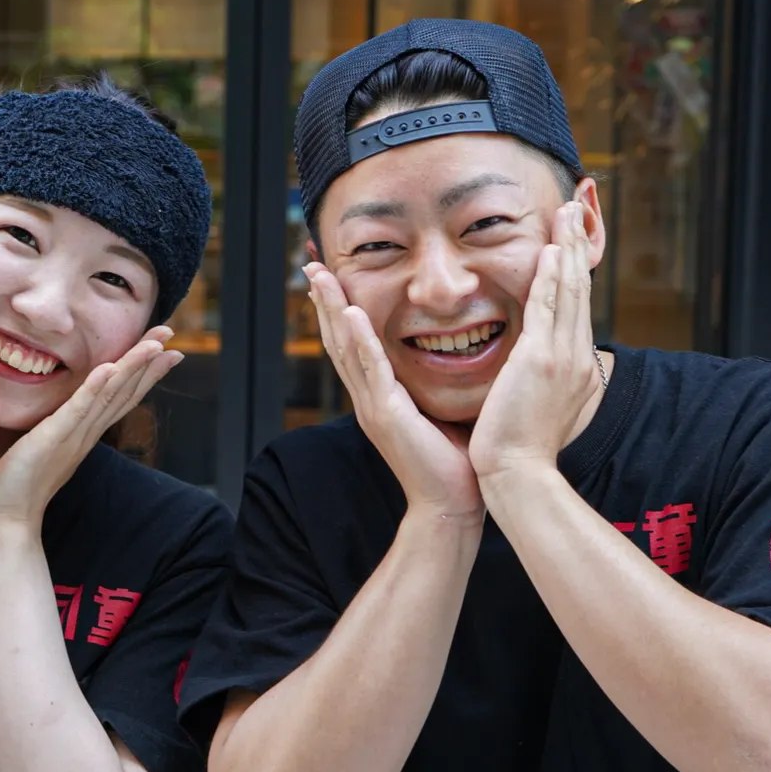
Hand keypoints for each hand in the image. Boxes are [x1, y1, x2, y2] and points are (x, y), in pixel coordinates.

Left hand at [0, 326, 181, 525]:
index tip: (166, 347)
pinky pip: (79, 410)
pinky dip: (96, 389)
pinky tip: (110, 368)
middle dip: (149, 360)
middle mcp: (89, 431)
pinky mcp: (56, 438)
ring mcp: (75, 434)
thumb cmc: (20, 478)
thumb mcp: (46, 441)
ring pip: (111, 395)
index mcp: (86, 429)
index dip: (145, 370)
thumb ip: (59, 421)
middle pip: (126, 390)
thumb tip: (59, 403)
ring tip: (155, 344)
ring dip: (134, 368)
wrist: (9, 515)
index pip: (122, 394)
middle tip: (170, 332)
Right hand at [305, 263, 481, 521]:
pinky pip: (370, 371)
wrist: (452, 506)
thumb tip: (459, 354)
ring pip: (345, 349)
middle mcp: (369, 399)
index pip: (354, 344)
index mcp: (380, 397)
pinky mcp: (386, 416)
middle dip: (324, 301)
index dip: (340, 310)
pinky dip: (358, 341)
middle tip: (312, 265)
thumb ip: (435, 385)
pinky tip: (350, 314)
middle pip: (338, 340)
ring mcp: (373, 407)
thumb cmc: (455, 464)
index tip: (333, 277)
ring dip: (331, 311)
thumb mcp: (441, 411)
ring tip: (319, 278)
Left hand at [469, 202, 602, 482]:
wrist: (519, 475)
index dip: (575, 268)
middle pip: (579, 289)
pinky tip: (552, 251)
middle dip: (577, 246)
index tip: (571, 238)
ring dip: (568, 249)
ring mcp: (561, 357)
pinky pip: (549, 309)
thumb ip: (538, 378)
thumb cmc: (521, 448)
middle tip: (576, 208)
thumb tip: (533, 366)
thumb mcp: (538, 404)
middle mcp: (575, 356)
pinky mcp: (542, 361)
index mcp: (573, 366)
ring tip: (567, 213)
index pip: (576, 305)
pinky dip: (552, 278)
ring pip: (568, 291)